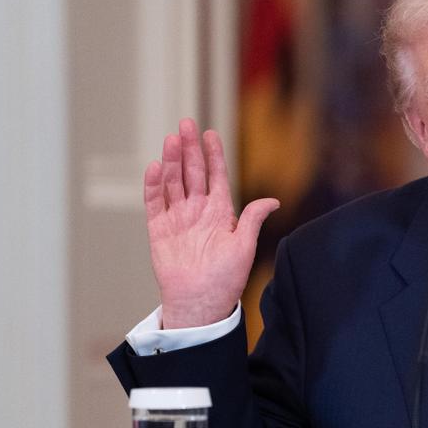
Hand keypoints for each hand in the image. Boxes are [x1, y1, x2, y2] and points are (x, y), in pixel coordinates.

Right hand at [144, 118, 278, 328]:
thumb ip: (253, 219)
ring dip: (171, 161)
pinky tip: (155, 167)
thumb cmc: (226, 279)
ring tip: (172, 139)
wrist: (201, 302)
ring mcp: (177, 218)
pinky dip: (153, 186)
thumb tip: (273, 201)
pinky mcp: (159, 230)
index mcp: (220, 212)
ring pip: (172, 182)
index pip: (216, 176)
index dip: (213, 155)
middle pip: (191, 172)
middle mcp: (197, 211)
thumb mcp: (245, 247)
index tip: (210, 133)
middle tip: (186, 124)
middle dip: (189, 148)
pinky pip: (154, 203)